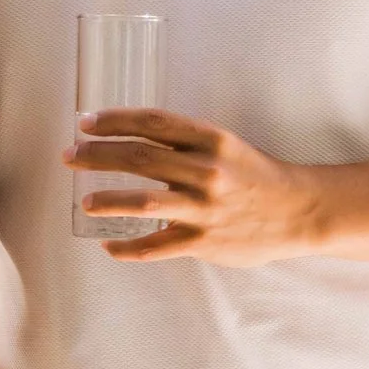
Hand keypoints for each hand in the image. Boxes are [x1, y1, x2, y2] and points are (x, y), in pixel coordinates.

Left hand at [66, 110, 323, 265]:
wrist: (298, 212)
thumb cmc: (252, 176)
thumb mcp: (222, 146)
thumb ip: (182, 142)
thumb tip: (128, 137)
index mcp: (209, 140)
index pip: (152, 122)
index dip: (113, 120)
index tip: (85, 122)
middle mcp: (205, 171)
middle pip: (139, 157)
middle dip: (97, 155)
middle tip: (70, 156)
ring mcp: (205, 208)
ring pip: (143, 202)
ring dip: (107, 200)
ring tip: (85, 202)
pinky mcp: (204, 242)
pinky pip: (156, 247)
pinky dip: (127, 248)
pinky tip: (109, 246)